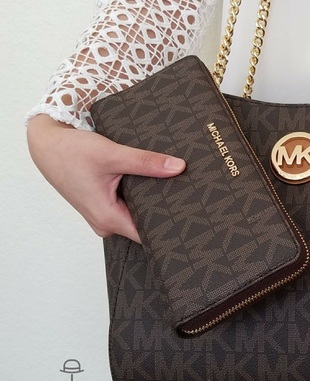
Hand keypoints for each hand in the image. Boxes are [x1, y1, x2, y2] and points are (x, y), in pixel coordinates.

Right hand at [27, 114, 185, 242]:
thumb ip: (146, 162)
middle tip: (191, 202)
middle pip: (145, 225)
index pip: (148, 235)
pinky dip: (141, 196)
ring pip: (137, 215)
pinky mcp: (103, 204)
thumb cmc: (71, 152)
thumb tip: (178, 167)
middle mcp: (106, 222)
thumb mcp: (113, 154)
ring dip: (152, 203)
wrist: (47, 145)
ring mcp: (103, 215)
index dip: (170, 228)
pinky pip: (128, 207)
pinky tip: (155, 185)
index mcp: (108, 218)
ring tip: (177, 190)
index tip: (190, 220)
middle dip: (166, 214)